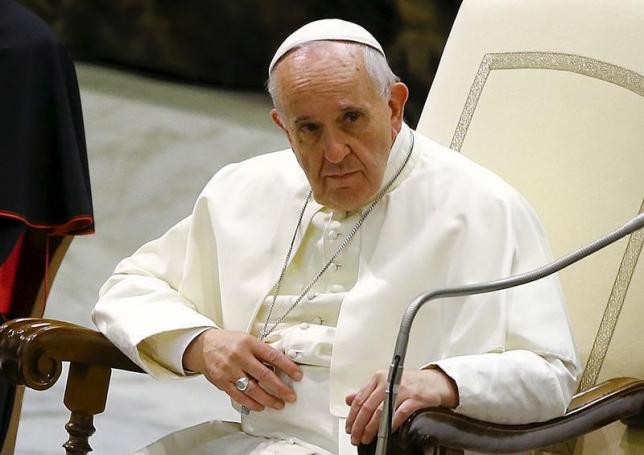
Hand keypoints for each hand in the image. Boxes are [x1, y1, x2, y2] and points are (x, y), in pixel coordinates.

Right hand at [183, 328, 302, 411]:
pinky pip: (239, 396)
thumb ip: (261, 351)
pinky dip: (251, 403)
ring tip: (278, 404)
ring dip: (267, 399)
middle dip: (280, 388)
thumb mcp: (247, 339)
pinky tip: (260, 406)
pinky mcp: (222, 382)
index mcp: (249, 344)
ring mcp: (230, 370)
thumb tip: (280, 364)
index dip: (287, 366)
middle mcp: (240, 357)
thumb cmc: (228, 342)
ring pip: (252, 389)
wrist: (203, 346)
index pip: (273, 356)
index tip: (297, 375)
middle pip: (264, 375)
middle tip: (290, 396)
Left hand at [344, 368, 457, 445]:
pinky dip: (391, 425)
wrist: (433, 382)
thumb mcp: (385, 383)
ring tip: (366, 438)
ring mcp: (402, 390)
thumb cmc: (409, 384)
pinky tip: (386, 433)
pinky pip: (399, 414)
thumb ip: (367, 392)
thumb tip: (349, 399)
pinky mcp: (415, 399)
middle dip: (359, 425)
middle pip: (368, 406)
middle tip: (356, 437)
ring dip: (371, 428)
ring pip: (381, 411)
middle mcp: (389, 382)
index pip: (360, 398)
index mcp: (379, 378)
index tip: (349, 427)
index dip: (352, 415)